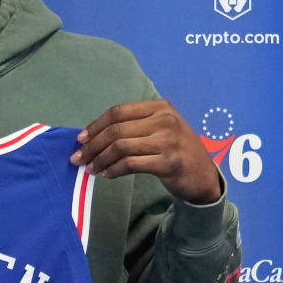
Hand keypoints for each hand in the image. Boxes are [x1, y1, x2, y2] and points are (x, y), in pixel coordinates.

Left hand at [71, 101, 223, 203]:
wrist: (203, 175)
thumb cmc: (176, 151)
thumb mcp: (161, 129)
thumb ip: (134, 127)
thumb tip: (92, 137)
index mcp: (160, 107)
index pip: (118, 112)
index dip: (96, 126)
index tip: (80, 139)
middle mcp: (165, 120)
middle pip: (116, 130)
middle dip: (92, 145)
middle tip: (79, 158)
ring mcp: (168, 141)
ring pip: (121, 147)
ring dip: (100, 160)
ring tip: (91, 169)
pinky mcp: (168, 162)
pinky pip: (131, 164)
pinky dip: (114, 170)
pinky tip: (107, 174)